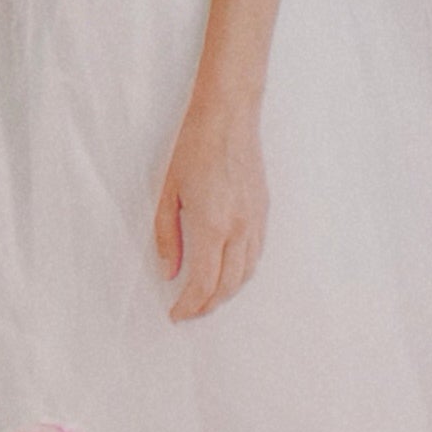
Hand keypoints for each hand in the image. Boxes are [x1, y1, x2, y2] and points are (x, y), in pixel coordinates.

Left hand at [155, 85, 268, 318]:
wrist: (229, 117)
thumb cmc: (194, 148)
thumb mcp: (168, 194)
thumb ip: (168, 237)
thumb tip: (170, 272)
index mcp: (212, 225)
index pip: (203, 282)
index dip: (189, 305)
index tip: (176, 315)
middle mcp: (239, 228)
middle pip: (227, 285)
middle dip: (208, 305)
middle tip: (190, 312)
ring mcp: (256, 221)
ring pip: (246, 273)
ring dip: (227, 292)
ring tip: (207, 299)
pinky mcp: (263, 212)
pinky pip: (256, 255)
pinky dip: (241, 272)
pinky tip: (228, 273)